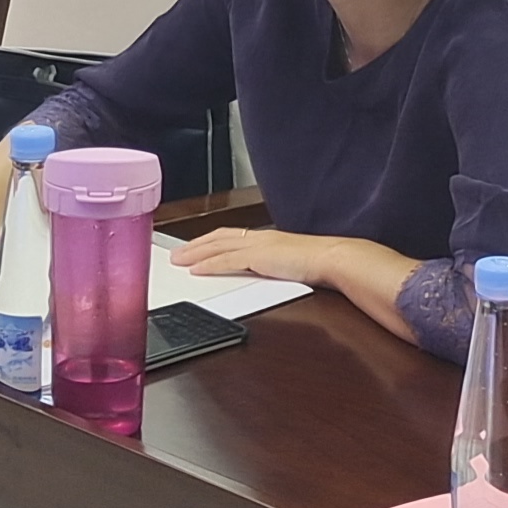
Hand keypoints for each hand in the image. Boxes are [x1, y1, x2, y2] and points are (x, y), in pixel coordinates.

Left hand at [169, 225, 331, 285]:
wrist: (331, 258)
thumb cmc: (318, 262)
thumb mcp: (289, 261)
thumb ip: (273, 264)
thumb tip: (264, 271)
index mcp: (265, 238)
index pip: (230, 236)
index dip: (210, 241)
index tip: (195, 246)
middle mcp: (258, 237)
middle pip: (218, 238)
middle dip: (195, 245)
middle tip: (177, 254)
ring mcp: (257, 245)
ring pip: (218, 247)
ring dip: (195, 253)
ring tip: (179, 260)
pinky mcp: (258, 257)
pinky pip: (227, 261)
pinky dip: (209, 264)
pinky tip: (197, 270)